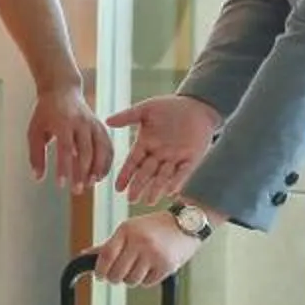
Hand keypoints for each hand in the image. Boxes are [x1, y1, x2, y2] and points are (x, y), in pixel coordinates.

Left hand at [27, 84, 114, 190]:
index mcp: (63, 122)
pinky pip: (108, 145)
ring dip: (97, 168)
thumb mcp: (35, 131)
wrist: (62, 90)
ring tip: (91, 184)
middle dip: (82, 172)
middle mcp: (81, 122)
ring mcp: (93, 123)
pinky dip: (107, 161)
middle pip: (85, 150)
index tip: (61, 184)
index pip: (65, 148)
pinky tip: (100, 175)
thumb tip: (38, 178)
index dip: (64, 167)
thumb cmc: (45, 113)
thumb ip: (36, 155)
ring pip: (101, 148)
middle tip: (77, 191)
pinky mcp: (101, 126)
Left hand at [93, 210, 205, 288]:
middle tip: (118, 274)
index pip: (105, 256)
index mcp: (127, 230)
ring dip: (132, 279)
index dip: (99, 271)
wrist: (187, 223)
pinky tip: (151, 268)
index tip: (100, 276)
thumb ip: (109, 244)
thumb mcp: (129, 229)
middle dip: (115, 278)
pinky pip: (147, 283)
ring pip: (131, 281)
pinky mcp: (166, 265)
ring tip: (138, 267)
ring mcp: (154, 254)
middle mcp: (140, 241)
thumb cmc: (154, 227)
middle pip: (116, 274)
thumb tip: (85, 255)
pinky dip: (146, 280)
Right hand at [107, 94, 223, 201]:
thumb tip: (107, 121)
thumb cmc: (170, 106)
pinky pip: (183, 172)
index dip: (126, 175)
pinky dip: (177, 181)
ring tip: (149, 200)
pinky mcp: (191, 158)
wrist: (198, 104)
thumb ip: (127, 116)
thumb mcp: (146, 109)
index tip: (118, 188)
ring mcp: (175, 158)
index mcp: (146, 144)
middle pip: (146, 173)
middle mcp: (158, 154)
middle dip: (139, 186)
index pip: (133, 162)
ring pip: (163, 176)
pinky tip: (170, 191)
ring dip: (156, 188)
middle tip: (132, 199)